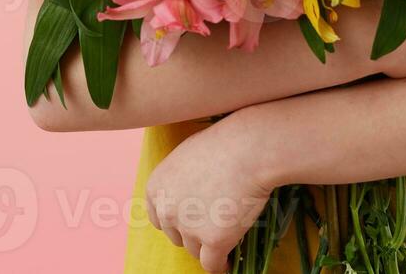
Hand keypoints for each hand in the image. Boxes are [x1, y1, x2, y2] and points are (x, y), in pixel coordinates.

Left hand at [144, 115, 274, 272]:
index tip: (192, 218)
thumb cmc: (224, 144)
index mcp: (156, 188)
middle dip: (193, 231)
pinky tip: (229, 262)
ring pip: (196, 250)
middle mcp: (167, 210)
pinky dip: (221, 265)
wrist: (249, 150)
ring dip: (209, 245)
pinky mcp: (213, 240)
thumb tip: (188, 196)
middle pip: (177, 236)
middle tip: (214, 221)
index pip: (159, 218)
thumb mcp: (188, 156)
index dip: (177, 219)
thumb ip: (180, 180)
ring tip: (228, 234)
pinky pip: (212, 264)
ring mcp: (190, 227)